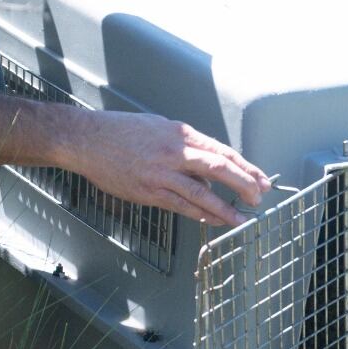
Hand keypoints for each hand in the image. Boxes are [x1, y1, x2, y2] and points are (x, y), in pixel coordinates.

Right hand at [66, 108, 273, 226]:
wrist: (86, 140)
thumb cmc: (122, 132)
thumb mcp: (160, 128)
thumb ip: (186, 147)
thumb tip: (206, 172)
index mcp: (181, 133)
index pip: (223, 151)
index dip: (246, 167)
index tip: (261, 180)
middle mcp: (175, 151)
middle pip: (220, 168)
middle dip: (244, 185)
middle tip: (258, 198)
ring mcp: (161, 173)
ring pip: (202, 193)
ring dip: (225, 209)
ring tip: (241, 219)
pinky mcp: (148, 191)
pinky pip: (181, 206)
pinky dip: (201, 214)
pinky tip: (214, 220)